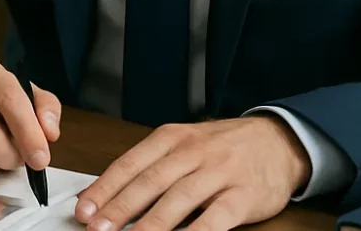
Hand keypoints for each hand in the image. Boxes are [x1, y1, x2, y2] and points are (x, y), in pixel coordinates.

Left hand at [74, 116, 311, 230]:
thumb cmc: (220, 147)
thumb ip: (150, 166)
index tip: (84, 209)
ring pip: (178, 200)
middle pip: (149, 183)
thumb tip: (107, 193)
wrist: (276, 140)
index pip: (129, 164)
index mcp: (170, 138)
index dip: (105, 188)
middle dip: (119, 209)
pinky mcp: (243, 196)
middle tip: (97, 228)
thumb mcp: (182, 144)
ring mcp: (218, 172)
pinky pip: (215, 218)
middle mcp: (191, 152)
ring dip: (150, 224)